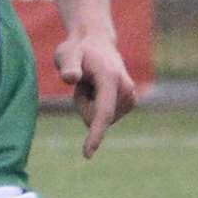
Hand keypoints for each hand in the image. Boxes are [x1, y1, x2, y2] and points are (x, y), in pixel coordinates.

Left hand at [53, 32, 136, 158]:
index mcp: (111, 79)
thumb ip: (68, 65)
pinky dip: (94, 105)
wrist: (96, 43)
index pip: (103, 114)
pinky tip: (96, 88)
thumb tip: (70, 78)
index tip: (87, 154)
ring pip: (99, 119)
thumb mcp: (66, 53)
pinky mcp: (129, 104)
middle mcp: (127, 90)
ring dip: (88, 103)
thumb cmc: (78, 49)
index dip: (95, 134)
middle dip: (82, 104)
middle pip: (95, 118)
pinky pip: (103, 118)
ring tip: (90, 82)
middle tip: (82, 80)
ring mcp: (130, 98)